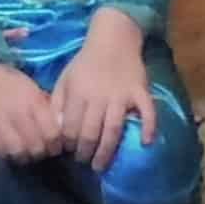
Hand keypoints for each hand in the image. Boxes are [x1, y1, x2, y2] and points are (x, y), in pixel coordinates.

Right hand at [0, 64, 66, 162]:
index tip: (54, 148)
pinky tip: (7, 152)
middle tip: (39, 153)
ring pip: (15, 150)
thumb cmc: (12, 83)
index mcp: (34, 102)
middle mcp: (17, 112)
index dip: (55, 145)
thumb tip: (58, 131)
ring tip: (24, 155)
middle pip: (34, 145)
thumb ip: (45, 110)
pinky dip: (3, 154)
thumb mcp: (34, 91)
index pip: (51, 133)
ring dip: (23, 157)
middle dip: (40, 153)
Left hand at [48, 12, 161, 171]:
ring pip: (113, 129)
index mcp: (78, 92)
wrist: (113, 38)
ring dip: (106, 151)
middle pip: (91, 132)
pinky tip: (146, 143)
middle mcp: (99, 96)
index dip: (67, 143)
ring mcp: (121, 95)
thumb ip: (58, 102)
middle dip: (85, 152)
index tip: (68, 151)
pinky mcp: (140, 92)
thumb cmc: (86, 61)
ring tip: (100, 166)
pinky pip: (147, 111)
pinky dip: (149, 126)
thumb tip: (55, 129)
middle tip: (84, 163)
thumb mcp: (65, 78)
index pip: (70, 126)